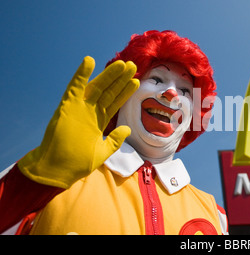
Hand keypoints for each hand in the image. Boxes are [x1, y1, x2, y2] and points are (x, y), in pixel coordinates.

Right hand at [18, 56, 139, 188]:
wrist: (58, 170)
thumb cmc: (77, 163)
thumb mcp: (103, 152)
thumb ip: (115, 140)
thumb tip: (127, 129)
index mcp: (99, 121)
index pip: (115, 102)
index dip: (125, 91)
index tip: (136, 81)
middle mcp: (90, 112)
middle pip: (109, 92)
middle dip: (120, 79)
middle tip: (132, 65)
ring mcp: (79, 108)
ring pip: (97, 87)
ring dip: (108, 75)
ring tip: (121, 64)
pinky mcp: (67, 107)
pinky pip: (75, 87)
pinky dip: (81, 74)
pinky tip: (89, 61)